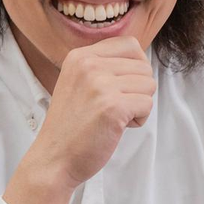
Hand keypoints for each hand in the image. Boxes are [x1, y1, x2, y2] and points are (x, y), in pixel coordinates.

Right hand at [33, 36, 155, 189]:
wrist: (53, 158)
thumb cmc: (71, 126)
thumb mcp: (79, 83)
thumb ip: (104, 67)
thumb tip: (140, 60)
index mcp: (80, 56)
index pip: (130, 45)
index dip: (135, 68)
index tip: (119, 88)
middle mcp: (89, 65)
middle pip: (143, 67)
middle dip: (137, 90)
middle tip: (113, 108)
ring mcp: (100, 85)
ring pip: (149, 85)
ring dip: (138, 105)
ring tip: (114, 117)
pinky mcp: (113, 107)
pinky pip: (147, 104)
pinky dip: (139, 119)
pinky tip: (117, 127)